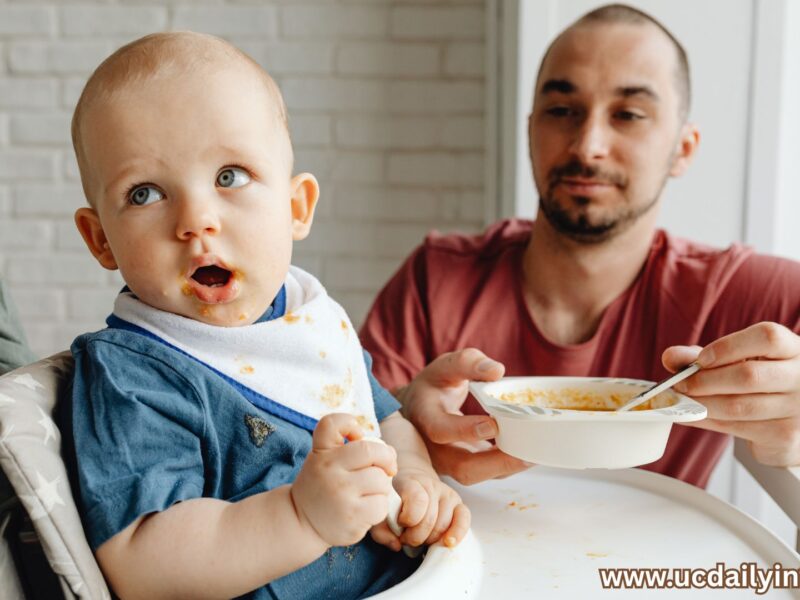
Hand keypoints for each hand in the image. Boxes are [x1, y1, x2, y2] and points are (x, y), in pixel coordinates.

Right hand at [291, 413, 397, 546]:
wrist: (301, 523)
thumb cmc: (322, 486)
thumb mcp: (323, 459)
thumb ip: (350, 449)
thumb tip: (389, 452)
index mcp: (321, 452)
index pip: (332, 423)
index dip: (349, 423)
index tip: (357, 435)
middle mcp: (329, 469)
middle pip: (372, 451)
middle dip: (386, 459)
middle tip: (386, 468)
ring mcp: (340, 493)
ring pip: (381, 480)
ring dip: (381, 487)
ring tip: (367, 493)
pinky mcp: (352, 516)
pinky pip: (381, 504)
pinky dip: (378, 507)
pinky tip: (364, 510)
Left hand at [369, 467, 469, 550]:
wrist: (412, 480)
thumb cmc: (395, 499)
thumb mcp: (381, 509)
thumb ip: (381, 529)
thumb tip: (396, 545)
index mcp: (410, 481)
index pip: (417, 500)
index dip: (408, 519)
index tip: (400, 524)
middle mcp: (431, 485)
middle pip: (430, 519)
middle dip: (416, 537)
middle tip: (407, 538)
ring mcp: (447, 493)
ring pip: (443, 524)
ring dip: (430, 540)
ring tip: (420, 538)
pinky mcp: (459, 503)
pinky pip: (464, 519)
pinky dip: (457, 533)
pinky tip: (448, 542)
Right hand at [398, 348, 529, 484]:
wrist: (419, 406)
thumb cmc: (434, 385)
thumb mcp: (446, 366)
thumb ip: (468, 363)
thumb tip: (497, 371)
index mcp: (425, 417)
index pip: (440, 430)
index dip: (465, 431)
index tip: (493, 425)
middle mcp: (433, 446)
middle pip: (461, 466)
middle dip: (494, 464)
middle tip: (524, 454)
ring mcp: (447, 460)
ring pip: (475, 475)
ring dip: (504, 469)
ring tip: (532, 457)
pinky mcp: (463, 465)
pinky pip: (484, 472)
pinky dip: (505, 466)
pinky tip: (527, 455)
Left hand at [663, 322, 799, 466]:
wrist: (789, 419)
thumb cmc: (759, 381)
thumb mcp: (735, 361)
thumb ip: (702, 356)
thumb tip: (670, 357)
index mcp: (792, 348)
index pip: (768, 338)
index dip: (729, 347)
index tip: (701, 359)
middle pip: (749, 375)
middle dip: (704, 381)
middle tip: (678, 384)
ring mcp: (797, 408)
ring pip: (740, 406)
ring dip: (701, 404)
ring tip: (680, 400)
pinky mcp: (786, 435)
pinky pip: (738, 428)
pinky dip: (707, 421)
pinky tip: (691, 415)